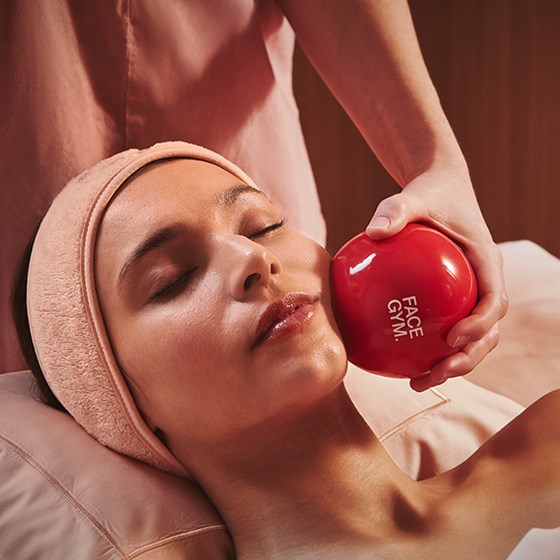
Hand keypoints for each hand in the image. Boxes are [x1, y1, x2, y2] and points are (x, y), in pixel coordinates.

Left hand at [366, 166, 507, 391]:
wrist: (439, 190)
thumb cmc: (428, 194)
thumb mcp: (411, 196)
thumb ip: (395, 211)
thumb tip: (373, 232)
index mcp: (485, 262)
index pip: (494, 299)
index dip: (481, 324)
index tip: (454, 338)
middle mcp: (483, 283)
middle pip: (488, 332)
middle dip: (468, 359)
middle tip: (436, 374)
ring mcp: (470, 294)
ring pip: (470, 340)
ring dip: (451, 365)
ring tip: (417, 382)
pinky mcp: (452, 300)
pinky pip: (443, 327)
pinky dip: (428, 348)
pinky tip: (398, 361)